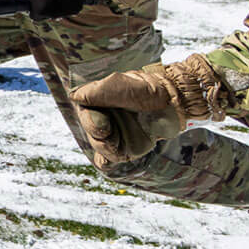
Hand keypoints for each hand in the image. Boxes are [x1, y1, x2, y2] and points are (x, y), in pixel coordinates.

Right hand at [70, 55, 234, 165]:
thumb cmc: (147, 88)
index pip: (84, 115)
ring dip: (107, 148)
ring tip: (118, 143)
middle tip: (108, 132)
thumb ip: (95, 92)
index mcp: (98, 102)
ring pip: (101, 147)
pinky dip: (105, 161)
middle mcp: (105, 117)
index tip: (102, 124)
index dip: (90, 122)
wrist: (175, 100)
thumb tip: (73, 96)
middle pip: (91, 135)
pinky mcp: (128, 145)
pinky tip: (106, 162)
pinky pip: (109, 158)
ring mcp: (117, 133)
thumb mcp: (118, 85)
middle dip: (98, 137)